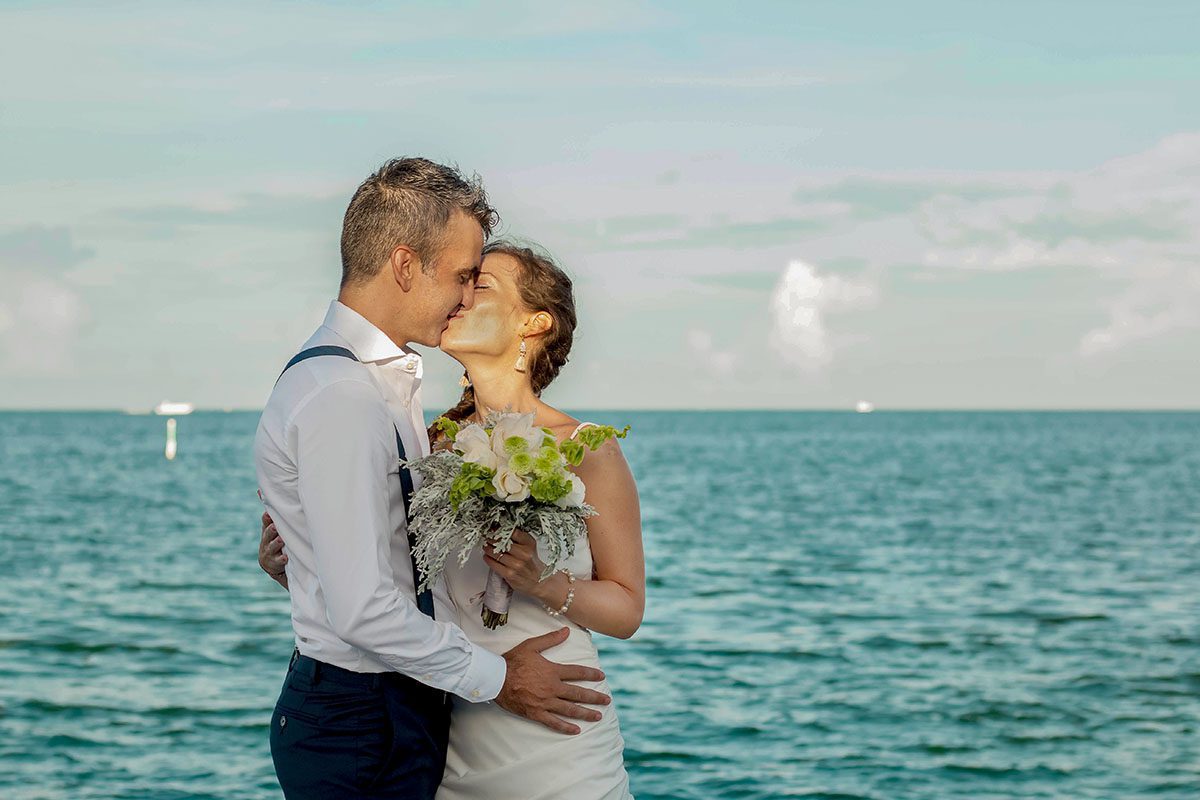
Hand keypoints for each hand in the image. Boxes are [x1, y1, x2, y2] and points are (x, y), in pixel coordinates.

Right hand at [258, 511, 288, 588]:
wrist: (271, 562)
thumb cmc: (275, 539)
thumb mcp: (273, 528)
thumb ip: (274, 514)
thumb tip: (264, 491)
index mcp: (267, 530)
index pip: (265, 522)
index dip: (266, 518)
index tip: (268, 514)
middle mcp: (267, 540)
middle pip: (267, 534)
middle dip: (271, 530)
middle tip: (274, 526)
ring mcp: (270, 551)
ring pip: (272, 547)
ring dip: (276, 543)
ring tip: (281, 540)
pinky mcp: (275, 562)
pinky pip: (278, 561)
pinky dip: (281, 559)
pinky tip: (285, 558)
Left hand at [483, 528, 556, 604]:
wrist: (539, 582)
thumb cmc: (532, 564)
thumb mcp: (530, 547)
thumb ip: (519, 538)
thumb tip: (502, 530)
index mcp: (529, 544)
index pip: (513, 532)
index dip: (501, 529)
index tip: (494, 529)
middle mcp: (524, 554)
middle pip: (502, 542)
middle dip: (492, 539)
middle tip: (487, 537)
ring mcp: (517, 565)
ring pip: (496, 553)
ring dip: (488, 549)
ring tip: (486, 546)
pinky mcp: (510, 574)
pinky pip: (494, 564)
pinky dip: (488, 559)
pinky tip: (487, 556)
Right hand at [495, 628, 610, 734]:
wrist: (495, 679)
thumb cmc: (512, 661)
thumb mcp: (531, 646)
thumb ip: (550, 639)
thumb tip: (567, 631)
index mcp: (553, 671)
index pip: (577, 673)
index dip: (591, 674)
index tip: (602, 677)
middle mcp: (552, 688)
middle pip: (578, 693)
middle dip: (594, 697)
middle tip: (607, 701)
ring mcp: (545, 702)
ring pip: (570, 709)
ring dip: (585, 713)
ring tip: (598, 716)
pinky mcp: (536, 713)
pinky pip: (554, 722)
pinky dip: (566, 727)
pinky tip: (576, 730)